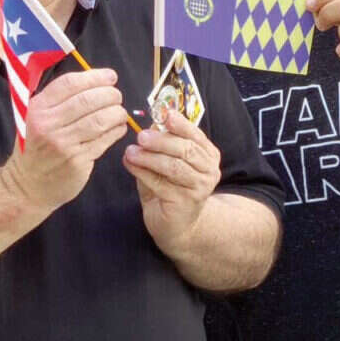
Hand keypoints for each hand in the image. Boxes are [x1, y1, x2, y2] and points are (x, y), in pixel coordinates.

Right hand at [0, 68, 128, 209]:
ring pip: (100, 119)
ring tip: (120, 113)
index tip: (110, 77)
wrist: (27, 186)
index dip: (95, 77)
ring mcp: (63, 144)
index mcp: (38, 108)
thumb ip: (59, 99)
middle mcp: (48, 124)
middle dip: (110, 94)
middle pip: (88, 100)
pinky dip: (117, 130)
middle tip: (117, 96)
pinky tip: (118, 128)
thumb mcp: (36, 118)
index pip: (70, 83)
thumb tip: (98, 80)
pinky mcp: (77, 161)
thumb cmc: (37, 147)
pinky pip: (105, 140)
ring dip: (117, 113)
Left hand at [122, 109, 221, 253]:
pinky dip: (143, 172)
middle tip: (141, 136)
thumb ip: (161, 145)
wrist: (177, 226)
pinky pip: (161, 183)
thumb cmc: (170, 189)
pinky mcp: (185, 202)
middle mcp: (209, 170)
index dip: (180, 124)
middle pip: (186, 150)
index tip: (165, 114)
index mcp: (207, 154)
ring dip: (150, 157)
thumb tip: (151, 125)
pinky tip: (130, 165)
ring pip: (174, 166)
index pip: (195, 135)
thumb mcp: (167, 162)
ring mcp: (199, 187)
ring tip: (131, 152)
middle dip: (162, 140)